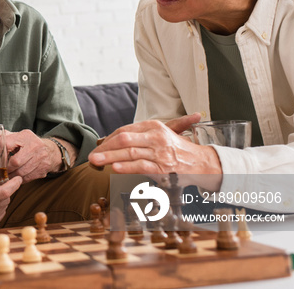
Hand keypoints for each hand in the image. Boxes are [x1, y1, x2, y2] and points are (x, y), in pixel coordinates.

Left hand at [5, 129, 57, 182]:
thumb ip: (6, 137)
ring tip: (6, 176)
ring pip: (21, 172)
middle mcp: (35, 146)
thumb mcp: (19, 136)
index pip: (7, 144)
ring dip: (12, 176)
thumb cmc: (30, 144)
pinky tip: (16, 179)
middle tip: (1, 171)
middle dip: (6, 168)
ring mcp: (41, 159)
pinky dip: (20, 180)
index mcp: (26, 136)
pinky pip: (28, 178)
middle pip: (16, 162)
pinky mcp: (43, 169)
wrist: (50, 151)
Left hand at [88, 114, 221, 175]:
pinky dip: (126, 166)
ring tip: (95, 162)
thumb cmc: (176, 149)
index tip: (98, 148)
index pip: (123, 130)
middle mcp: (155, 136)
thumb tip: (115, 140)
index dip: (107, 140)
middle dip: (104, 148)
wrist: (201, 162)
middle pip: (123, 139)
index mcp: (153, 125)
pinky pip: (140, 165)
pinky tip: (114, 168)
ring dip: (109, 157)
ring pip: (129, 152)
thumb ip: (139, 136)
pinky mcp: (163, 167)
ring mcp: (159, 151)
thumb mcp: (159, 135)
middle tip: (91, 156)